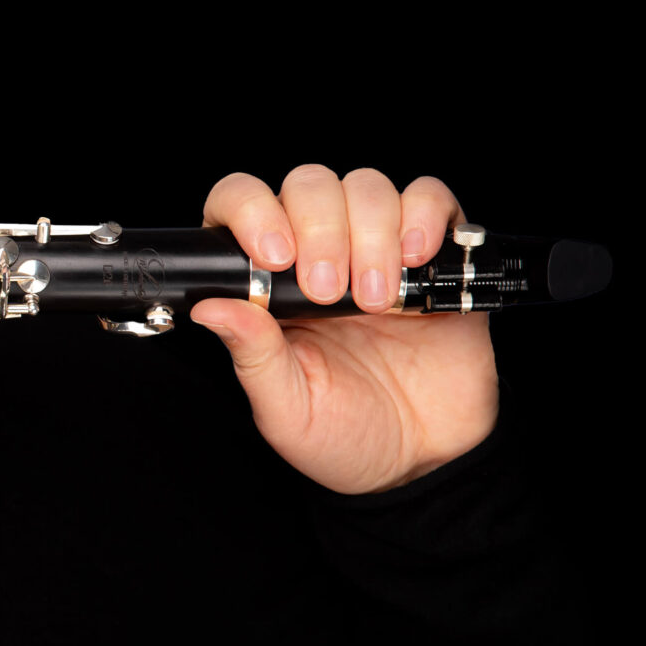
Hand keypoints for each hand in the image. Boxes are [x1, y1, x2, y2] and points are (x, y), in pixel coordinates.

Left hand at [190, 165, 498, 494]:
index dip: (252, 212)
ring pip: (366, 186)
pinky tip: (416, 257)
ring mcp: (377, 249)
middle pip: (308, 185)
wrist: (423, 460)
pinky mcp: (436, 258)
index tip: (273, 256)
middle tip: (330, 293)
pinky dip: (425, 215)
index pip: (241, 205)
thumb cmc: (344, 434)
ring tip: (376, 299)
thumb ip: (252, 354)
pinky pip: (431, 199)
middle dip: (319, 229)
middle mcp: (318, 254)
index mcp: (267, 285)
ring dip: (371, 233)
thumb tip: (209, 308)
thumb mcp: (285, 407)